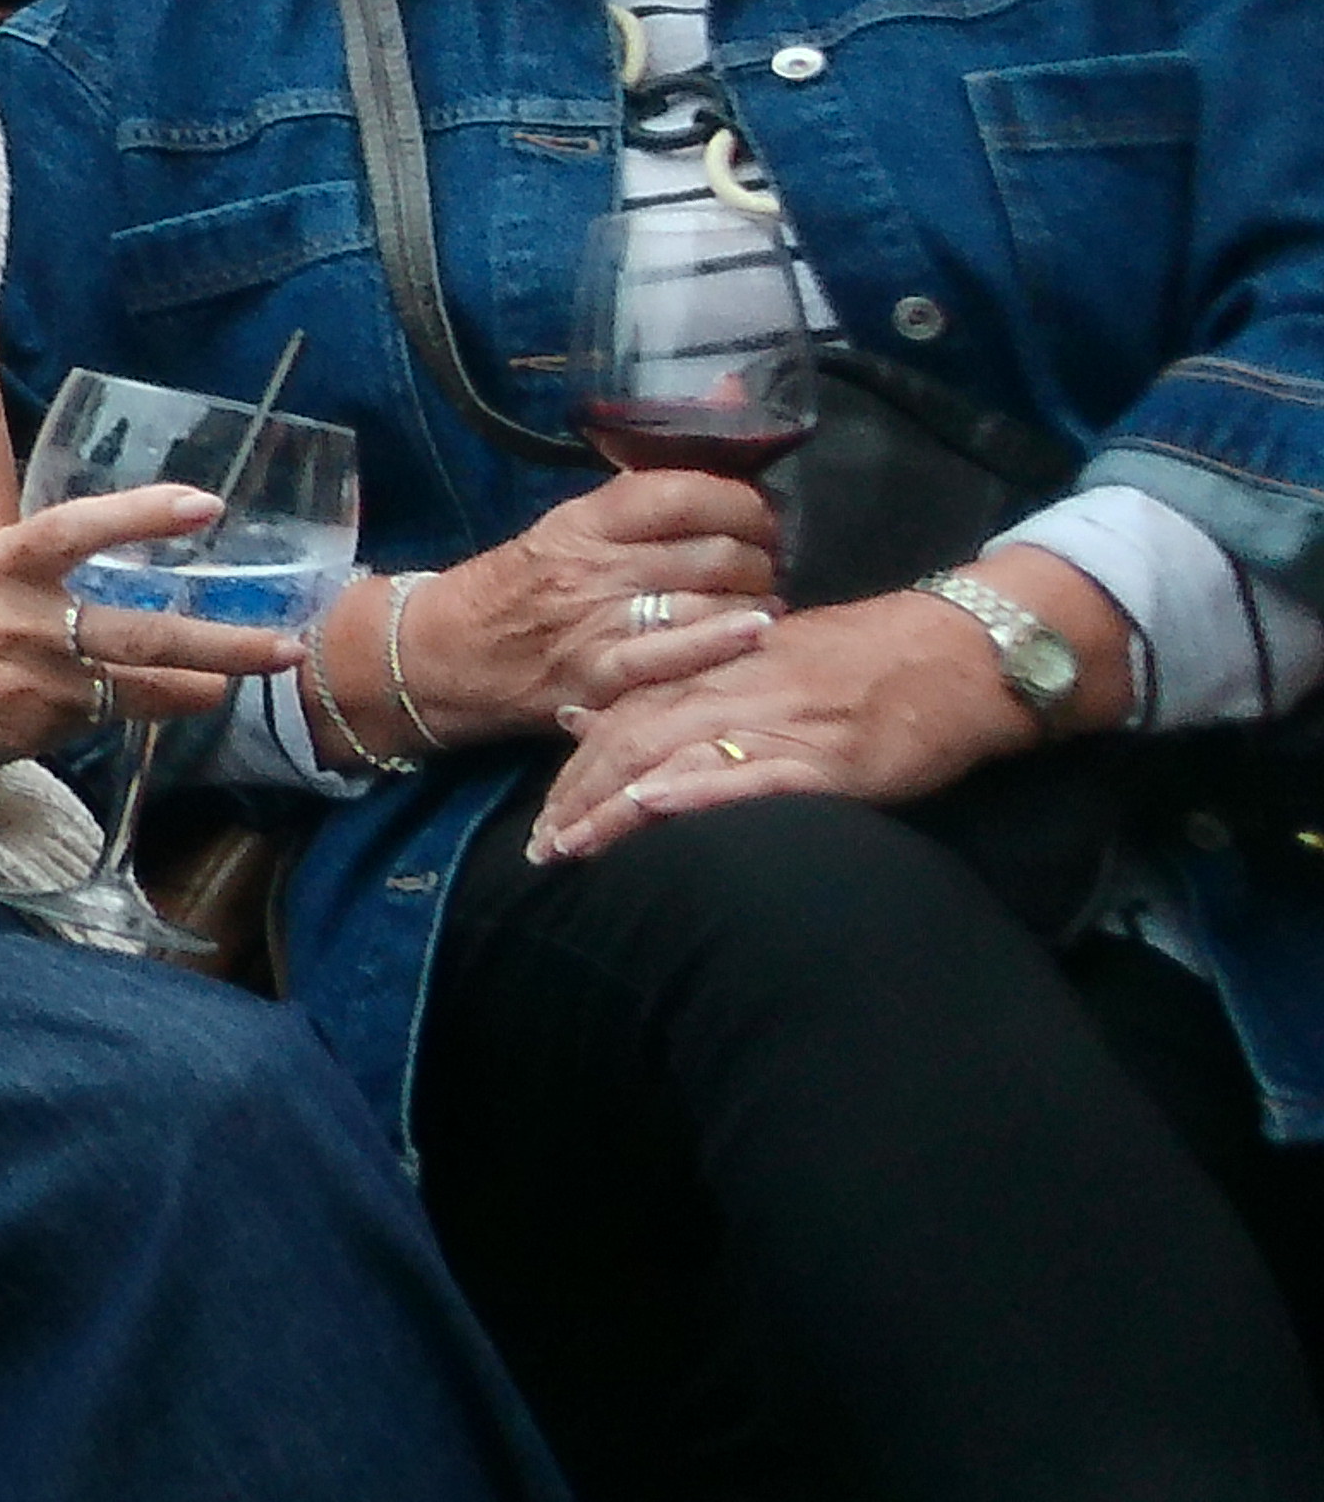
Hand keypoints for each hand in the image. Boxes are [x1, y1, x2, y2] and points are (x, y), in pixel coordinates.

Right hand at [0, 486, 240, 779]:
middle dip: (225, 644)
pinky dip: (138, 708)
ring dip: (199, 686)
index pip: (81, 528)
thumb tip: (79, 552)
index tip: (207, 506)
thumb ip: (19, 558)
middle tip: (283, 646)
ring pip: (141, 687)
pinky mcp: (36, 729)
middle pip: (145, 633)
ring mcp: (35, 682)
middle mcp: (23, 621)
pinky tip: (163, 704)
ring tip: (236, 683)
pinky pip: (105, 715)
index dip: (146, 515)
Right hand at [391, 469, 785, 747]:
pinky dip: (726, 641)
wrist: (438, 657)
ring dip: (755, 601)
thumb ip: (634, 504)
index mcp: (584, 521)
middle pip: (714, 550)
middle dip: (760, 558)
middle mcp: (593, 566)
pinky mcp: (598, 678)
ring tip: (759, 604)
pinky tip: (755, 633)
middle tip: (764, 566)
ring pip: (711, 600)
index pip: (684, 493)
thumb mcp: (563, 530)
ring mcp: (597, 624)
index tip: (756, 517)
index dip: (742, 502)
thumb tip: (710, 449)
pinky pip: (677, 655)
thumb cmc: (511, 589)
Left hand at [530, 585, 1035, 864]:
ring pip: (670, 758)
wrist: (964, 650)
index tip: (543, 811)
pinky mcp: (828, 759)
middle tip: (537, 850)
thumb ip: (695, 688)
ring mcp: (779, 723)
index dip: (576, 765)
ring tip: (566, 851)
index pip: (624, 715)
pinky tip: (651, 810)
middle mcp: (734, 689)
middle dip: (575, 797)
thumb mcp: (772, 661)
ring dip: (610, 807)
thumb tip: (605, 718)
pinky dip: (694, 791)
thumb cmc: (872, 659)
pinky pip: (749, 774)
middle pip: (629, 741)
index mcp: (720, 666)